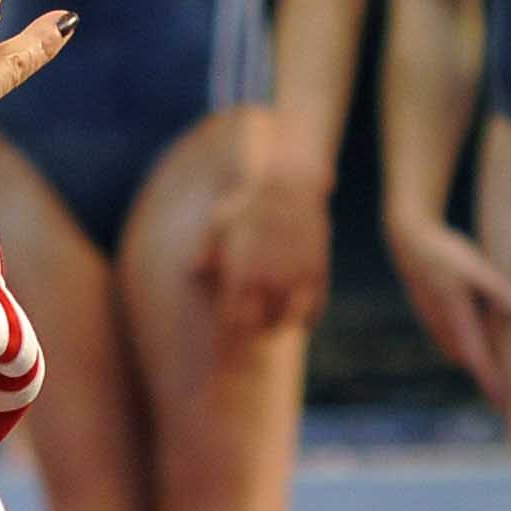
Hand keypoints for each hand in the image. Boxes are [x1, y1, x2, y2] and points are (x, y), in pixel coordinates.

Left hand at [196, 126, 331, 338]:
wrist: (290, 182)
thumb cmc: (249, 202)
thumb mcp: (219, 222)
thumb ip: (206, 249)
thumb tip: (193, 269)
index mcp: (241, 272)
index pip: (233, 319)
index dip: (230, 327)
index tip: (229, 324)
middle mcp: (268, 280)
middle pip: (260, 326)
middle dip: (253, 327)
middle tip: (250, 322)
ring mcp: (295, 278)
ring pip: (287, 321)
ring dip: (279, 323)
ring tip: (272, 319)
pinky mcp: (317, 273)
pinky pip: (313, 311)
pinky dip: (305, 319)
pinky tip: (298, 314)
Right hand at [385, 213, 510, 405]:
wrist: (409, 241)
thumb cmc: (445, 254)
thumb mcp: (477, 268)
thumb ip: (501, 290)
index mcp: (458, 323)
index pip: (480, 363)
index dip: (493, 385)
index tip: (505, 408)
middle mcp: (446, 329)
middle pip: (471, 363)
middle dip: (488, 379)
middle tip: (509, 399)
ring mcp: (437, 324)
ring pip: (461, 352)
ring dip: (477, 364)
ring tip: (498, 375)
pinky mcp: (434, 315)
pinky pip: (454, 341)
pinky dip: (469, 348)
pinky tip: (481, 342)